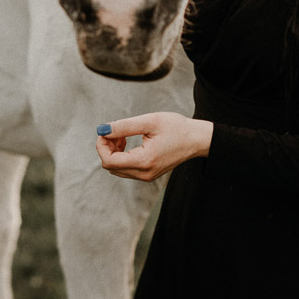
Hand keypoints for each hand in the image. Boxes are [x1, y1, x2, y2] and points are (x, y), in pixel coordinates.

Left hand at [95, 112, 213, 181]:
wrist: (196, 139)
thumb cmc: (176, 127)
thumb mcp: (149, 121)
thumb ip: (123, 126)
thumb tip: (101, 130)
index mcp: (144, 161)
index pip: (108, 161)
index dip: (101, 145)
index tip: (106, 131)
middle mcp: (144, 174)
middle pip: (110, 166)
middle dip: (107, 147)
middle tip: (115, 131)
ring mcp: (146, 176)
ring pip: (116, 168)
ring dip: (113, 151)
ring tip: (123, 135)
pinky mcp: (148, 174)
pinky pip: (125, 169)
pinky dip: (121, 156)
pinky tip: (127, 142)